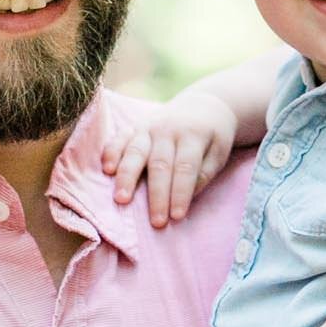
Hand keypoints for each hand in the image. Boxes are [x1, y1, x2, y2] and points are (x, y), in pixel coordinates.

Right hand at [101, 91, 238, 226]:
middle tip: (155, 221)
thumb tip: (185, 196)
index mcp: (193, 135)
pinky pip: (119, 139)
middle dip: (157, 194)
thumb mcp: (219, 152)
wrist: (202, 105)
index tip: (176, 216)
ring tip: (122, 199)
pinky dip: (111, 153)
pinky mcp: (134, 126)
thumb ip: (204, 173)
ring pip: (135, 152)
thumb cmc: (212, 137)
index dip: (180, 192)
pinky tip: (107, 170)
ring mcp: (148, 126)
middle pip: (159, 164)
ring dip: (127, 177)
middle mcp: (168, 129)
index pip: (185, 167)